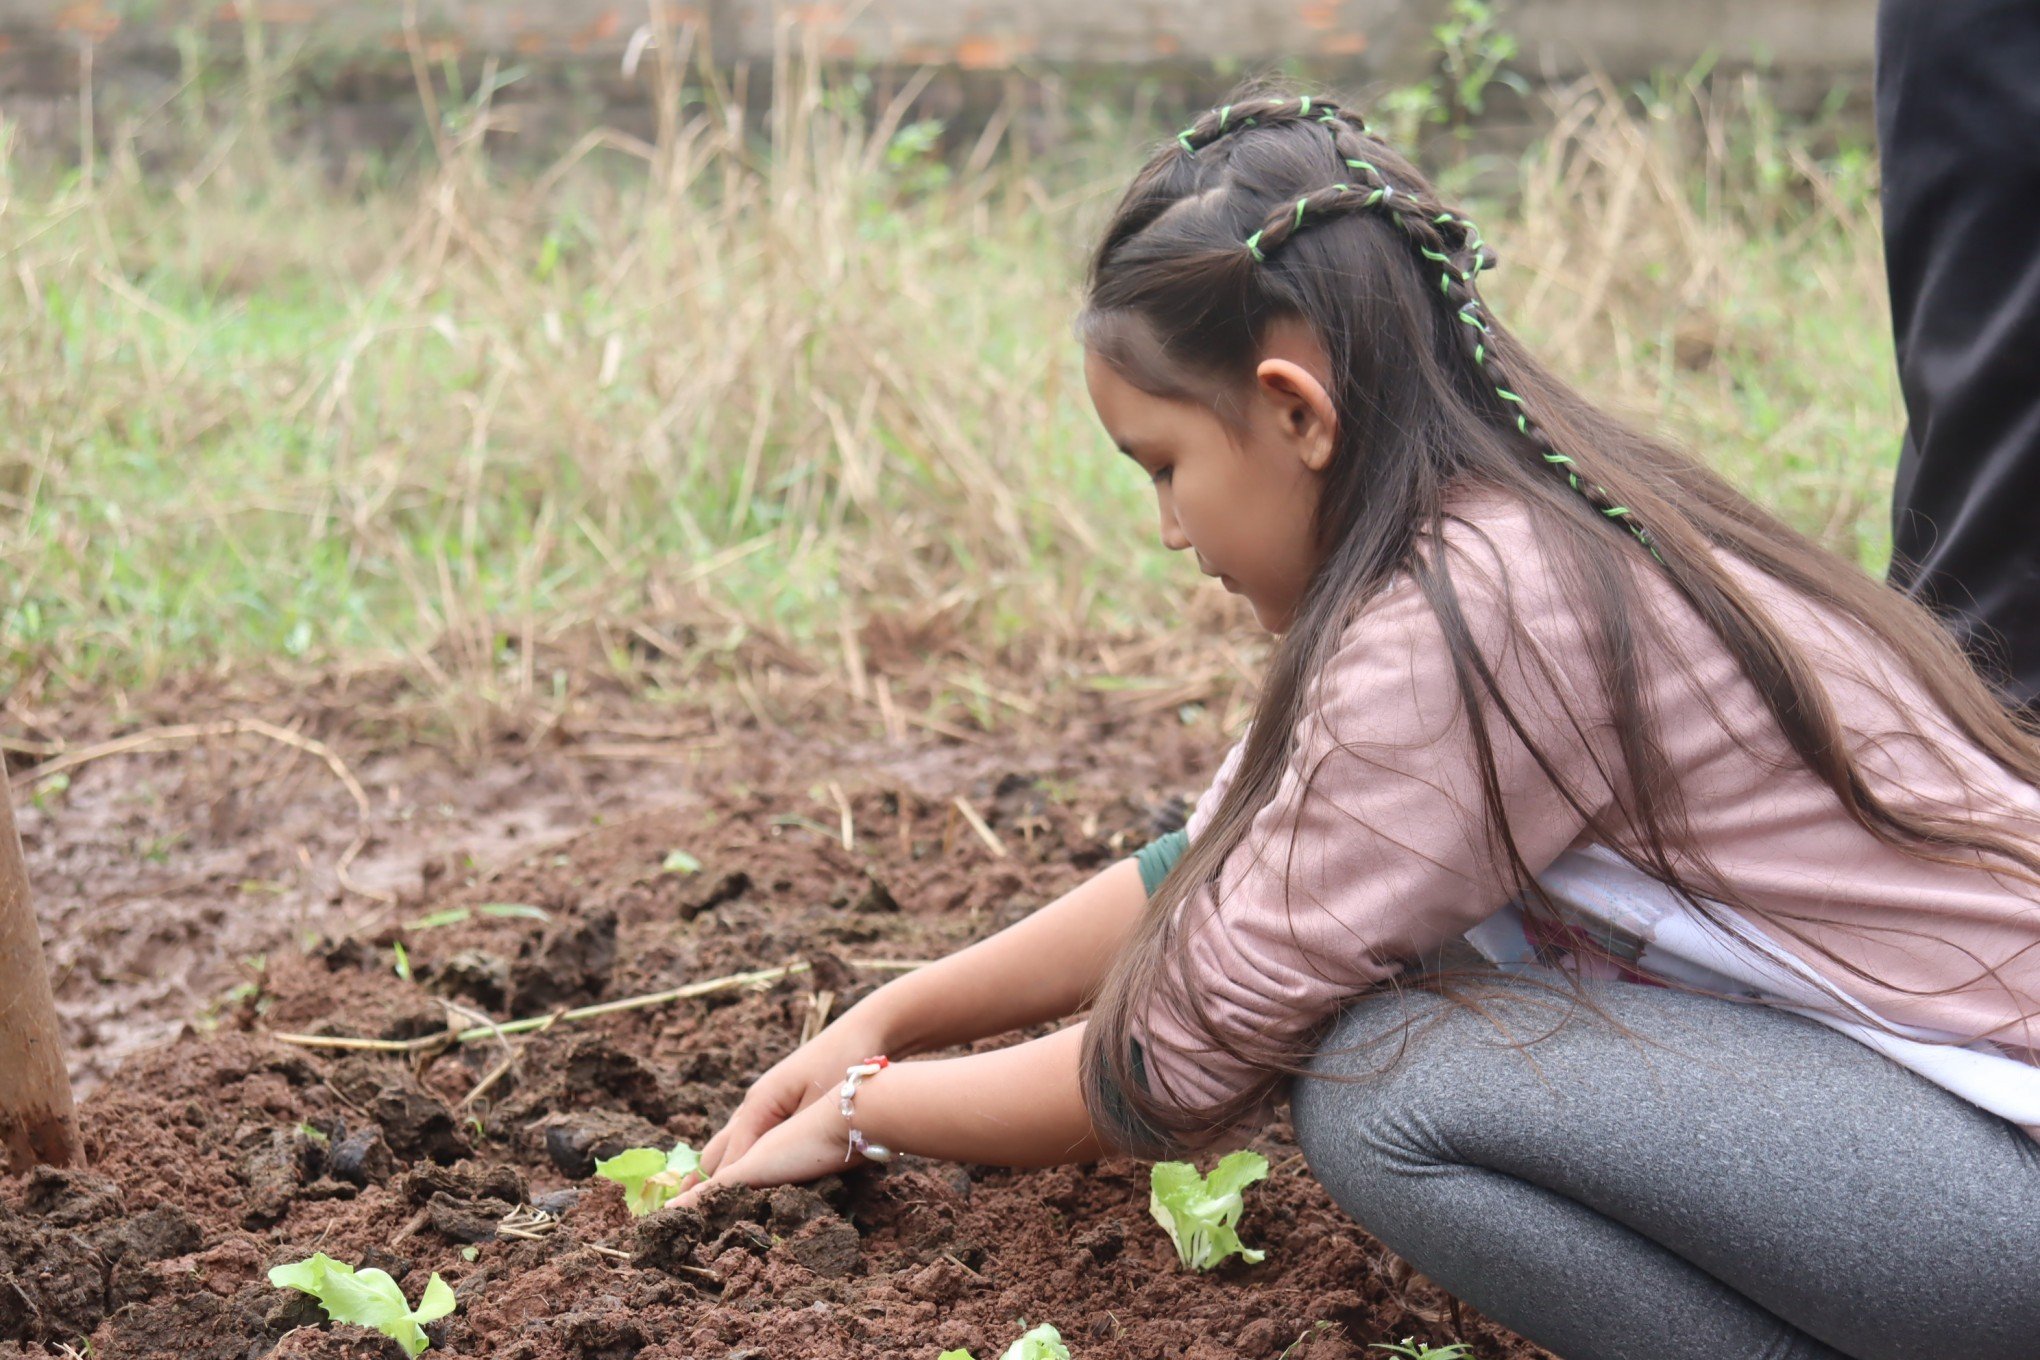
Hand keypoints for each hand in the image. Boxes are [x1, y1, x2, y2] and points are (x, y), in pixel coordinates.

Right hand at [679, 1008, 893, 1196]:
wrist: (865, 1030)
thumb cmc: (843, 1066)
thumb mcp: (815, 1109)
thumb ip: (789, 1140)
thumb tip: (759, 1171)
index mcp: (759, 1106)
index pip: (730, 1159)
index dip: (711, 1188)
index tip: (695, 1214)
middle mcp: (755, 1102)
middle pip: (722, 1148)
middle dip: (705, 1179)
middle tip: (682, 1211)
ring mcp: (768, 1099)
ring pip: (735, 1138)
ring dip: (721, 1166)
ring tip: (701, 1196)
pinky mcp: (783, 1099)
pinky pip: (753, 1132)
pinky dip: (742, 1153)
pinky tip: (741, 1168)